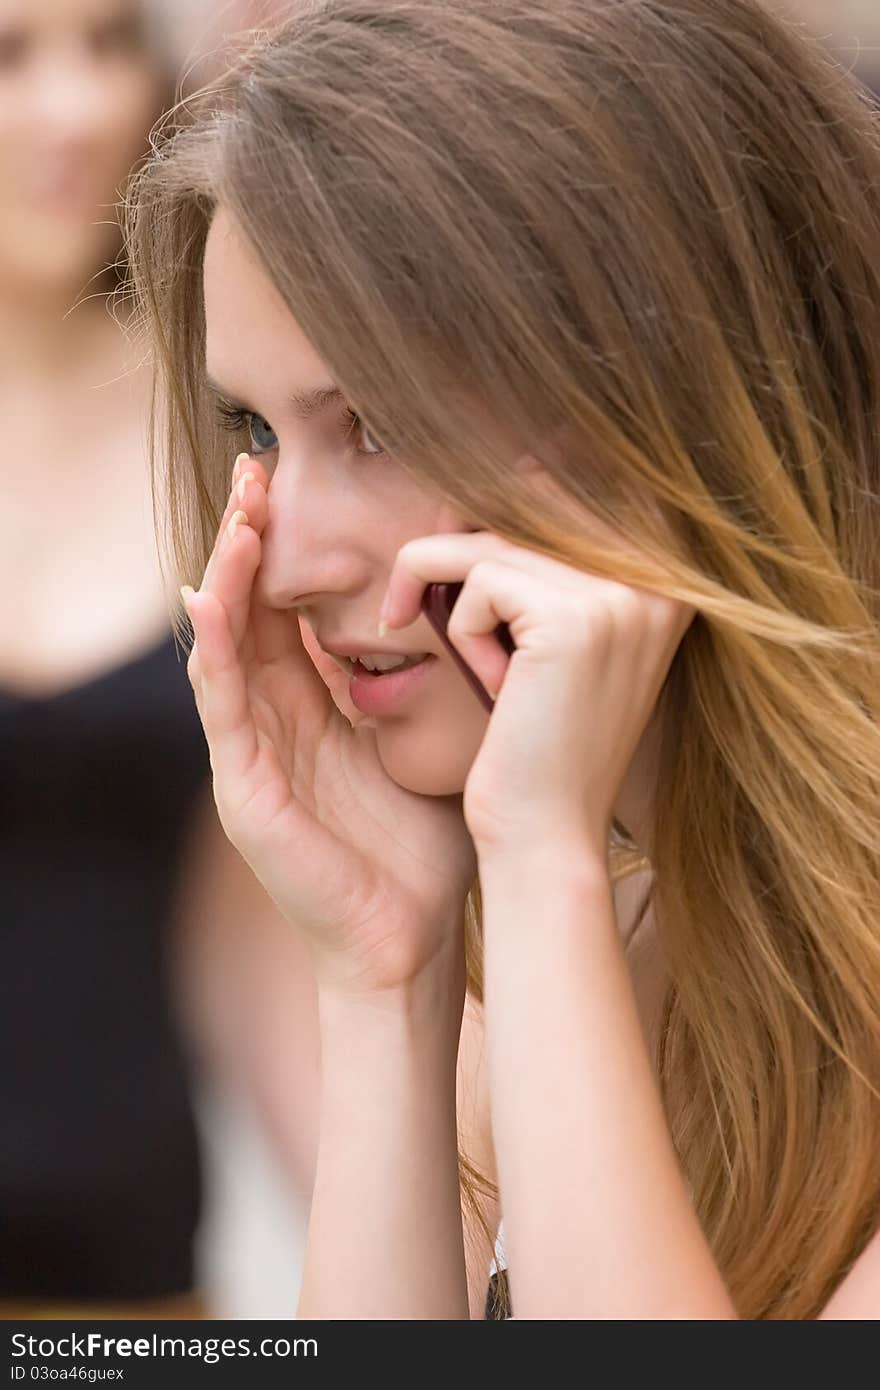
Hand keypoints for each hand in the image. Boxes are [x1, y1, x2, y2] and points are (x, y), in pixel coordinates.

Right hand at [181, 457, 476, 1000]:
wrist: (411, 940)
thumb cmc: (430, 847)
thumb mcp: (434, 742)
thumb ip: (436, 681)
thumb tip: (486, 611)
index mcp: (315, 711)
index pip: (288, 612)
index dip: (286, 548)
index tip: (298, 481)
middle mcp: (274, 724)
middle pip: (247, 614)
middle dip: (245, 541)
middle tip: (254, 468)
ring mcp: (251, 755)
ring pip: (224, 646)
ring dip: (225, 576)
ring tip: (236, 513)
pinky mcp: (243, 788)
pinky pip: (220, 704)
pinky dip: (213, 646)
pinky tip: (212, 594)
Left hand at [379, 524, 694, 860]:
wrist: (546, 832)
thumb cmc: (538, 741)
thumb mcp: (557, 639)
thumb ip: (552, 563)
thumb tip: (522, 463)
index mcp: (666, 580)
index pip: (565, 494)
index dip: (501, 526)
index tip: (466, 582)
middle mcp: (660, 578)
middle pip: (521, 511)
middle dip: (461, 564)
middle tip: (438, 623)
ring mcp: (623, 594)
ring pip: (489, 546)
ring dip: (459, 608)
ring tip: (487, 672)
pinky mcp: (574, 616)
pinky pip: (478, 581)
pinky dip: (462, 631)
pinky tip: (494, 686)